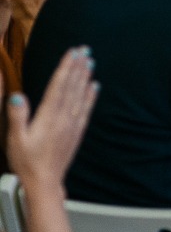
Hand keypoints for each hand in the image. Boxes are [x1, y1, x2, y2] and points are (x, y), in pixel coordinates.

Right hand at [5, 47, 97, 192]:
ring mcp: (72, 125)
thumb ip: (17, 116)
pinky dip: (91, 96)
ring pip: (80, 96)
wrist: (45, 182)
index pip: (58, 87)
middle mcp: (63, 118)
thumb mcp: (15, 139)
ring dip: (85, 77)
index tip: (71, 53)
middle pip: (71, 87)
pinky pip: (86, 110)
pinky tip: (94, 86)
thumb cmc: (26, 161)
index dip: (65, 68)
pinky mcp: (77, 132)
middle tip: (84, 49)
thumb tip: (17, 95)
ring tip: (90, 61)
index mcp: (48, 117)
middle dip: (77, 67)